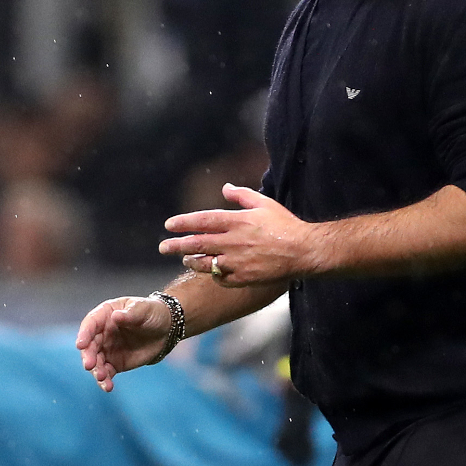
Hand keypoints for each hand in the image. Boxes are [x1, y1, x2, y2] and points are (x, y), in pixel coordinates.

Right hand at [75, 296, 171, 391]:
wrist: (165, 329)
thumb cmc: (152, 313)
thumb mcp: (143, 309)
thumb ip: (130, 314)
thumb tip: (115, 317)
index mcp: (105, 314)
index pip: (90, 324)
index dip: (84, 334)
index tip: (81, 344)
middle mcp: (102, 333)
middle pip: (89, 345)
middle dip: (88, 356)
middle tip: (89, 365)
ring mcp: (107, 349)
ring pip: (95, 361)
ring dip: (96, 370)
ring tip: (102, 377)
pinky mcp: (114, 363)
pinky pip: (106, 373)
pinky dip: (105, 380)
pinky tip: (108, 387)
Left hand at [160, 183, 314, 285]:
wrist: (303, 251)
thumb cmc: (285, 225)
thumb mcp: (264, 203)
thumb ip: (242, 195)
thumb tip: (225, 187)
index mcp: (237, 221)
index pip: (203, 220)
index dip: (184, 222)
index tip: (168, 225)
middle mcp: (233, 241)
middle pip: (198, 243)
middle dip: (176, 244)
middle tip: (162, 246)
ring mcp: (237, 262)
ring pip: (205, 263)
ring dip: (192, 260)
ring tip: (184, 258)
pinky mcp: (243, 278)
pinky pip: (221, 278)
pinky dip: (213, 274)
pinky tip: (210, 270)